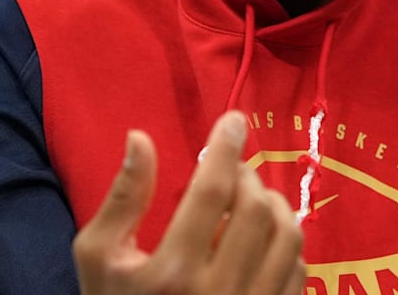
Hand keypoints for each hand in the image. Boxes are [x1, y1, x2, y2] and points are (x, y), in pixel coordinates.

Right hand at [73, 111, 305, 294]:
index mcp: (170, 273)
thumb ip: (123, 198)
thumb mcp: (99, 258)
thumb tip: (140, 137)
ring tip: (252, 199)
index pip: (212, 192)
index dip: (225, 148)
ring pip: (289, 236)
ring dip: (275, 205)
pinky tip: (264, 238)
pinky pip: (299, 269)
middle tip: (233, 171)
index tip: (232, 121)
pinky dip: (287, 243)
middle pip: (257, 209)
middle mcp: (217, 292)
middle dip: (248, 177)